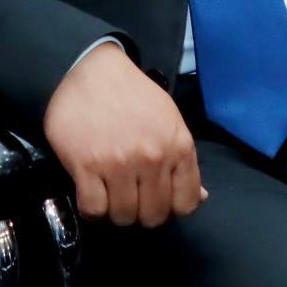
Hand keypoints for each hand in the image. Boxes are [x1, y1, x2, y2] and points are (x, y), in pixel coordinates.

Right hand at [42, 40, 204, 226]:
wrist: (90, 70)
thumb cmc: (132, 95)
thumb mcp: (169, 121)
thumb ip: (183, 162)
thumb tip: (199, 197)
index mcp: (178, 146)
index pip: (186, 204)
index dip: (171, 209)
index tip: (156, 200)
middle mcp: (152, 158)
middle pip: (154, 216)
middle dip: (142, 213)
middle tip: (131, 198)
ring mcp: (119, 163)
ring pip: (124, 217)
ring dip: (116, 212)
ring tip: (110, 194)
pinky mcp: (86, 166)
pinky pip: (93, 209)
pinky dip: (92, 210)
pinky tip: (92, 194)